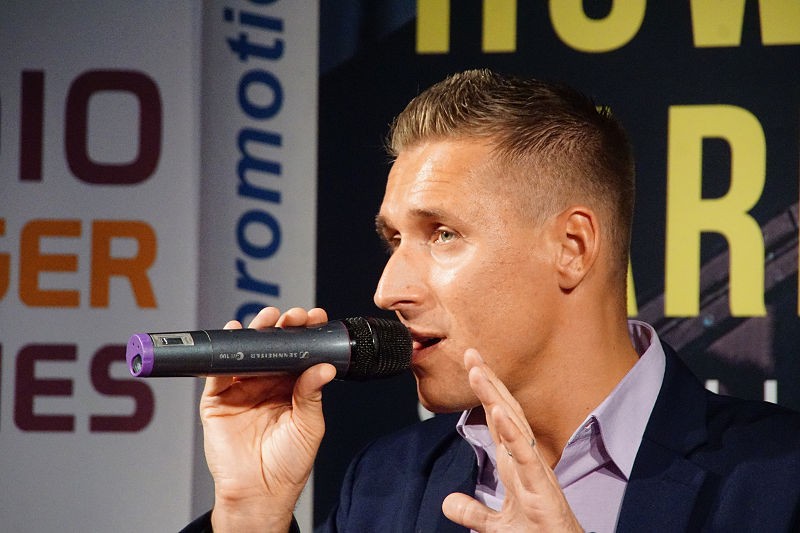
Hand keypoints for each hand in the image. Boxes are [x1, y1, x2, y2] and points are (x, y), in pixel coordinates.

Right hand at [201, 307, 336, 531]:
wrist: (259, 492)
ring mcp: (241, 390)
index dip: (305, 333)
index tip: (314, 317)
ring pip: (246, 353)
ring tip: (266, 319)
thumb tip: (325, 366)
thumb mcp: (308, 426)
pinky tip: (233, 335)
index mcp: (292, 388)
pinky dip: (223, 353)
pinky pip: (218, 372)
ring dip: (254, 332)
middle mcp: (266, 384)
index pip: (298, 353)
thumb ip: (311, 394)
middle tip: (291, 316)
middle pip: (272, 347)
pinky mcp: (218, 400)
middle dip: (281, 327)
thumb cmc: (288, 464)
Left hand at [442, 348, 582, 532]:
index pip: (496, 420)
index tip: (471, 365)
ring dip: (495, 397)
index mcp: (514, 464)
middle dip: (488, 382)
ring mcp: (534, 471)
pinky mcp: (541, 488)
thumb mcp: (495, 526)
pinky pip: (525, 455)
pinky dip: (512, 432)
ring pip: (514, 426)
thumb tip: (447, 503)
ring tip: (478, 371)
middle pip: (505, 413)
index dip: (484, 393)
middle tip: (471, 353)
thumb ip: (472, 512)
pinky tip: (499, 412)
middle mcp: (524, 460)